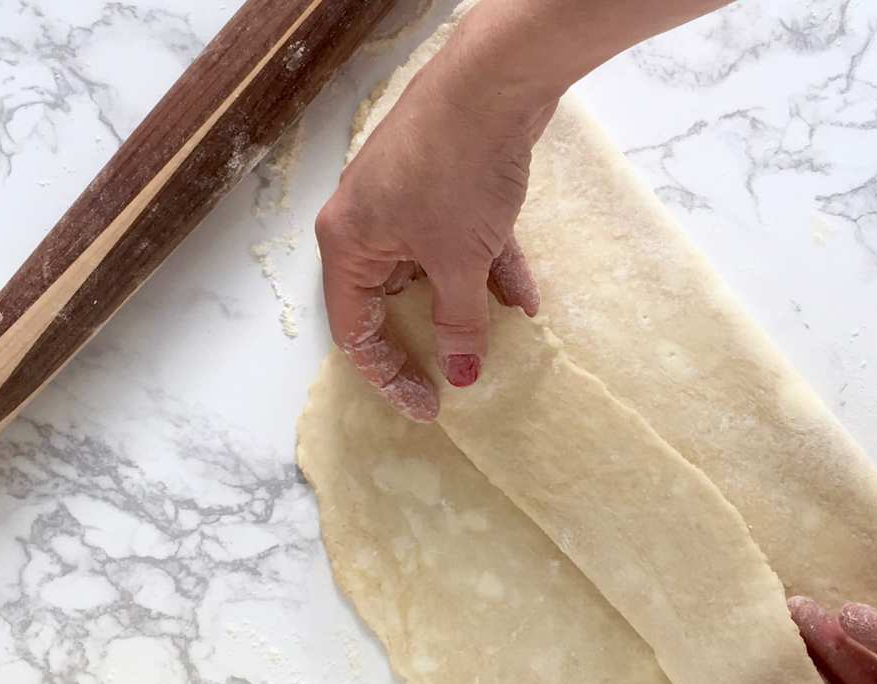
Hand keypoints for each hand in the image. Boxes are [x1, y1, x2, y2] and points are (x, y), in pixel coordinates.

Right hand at [314, 32, 550, 420]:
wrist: (493, 84)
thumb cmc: (455, 171)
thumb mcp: (458, 263)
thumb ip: (459, 323)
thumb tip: (462, 372)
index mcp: (348, 244)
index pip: (356, 331)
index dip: (391, 375)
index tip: (429, 406)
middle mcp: (368, 222)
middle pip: (393, 299)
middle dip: (434, 336)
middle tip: (463, 374)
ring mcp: (407, 199)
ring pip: (434, 269)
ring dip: (470, 303)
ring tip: (504, 336)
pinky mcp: (445, 181)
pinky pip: (462, 240)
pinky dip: (490, 267)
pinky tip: (528, 297)